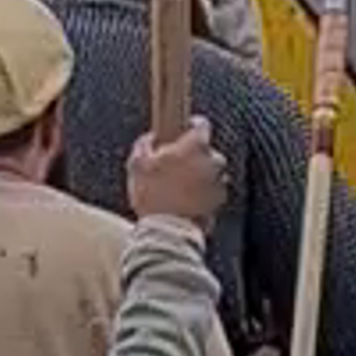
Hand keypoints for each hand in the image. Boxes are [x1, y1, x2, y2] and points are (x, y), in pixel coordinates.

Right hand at [128, 119, 224, 239]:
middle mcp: (212, 162)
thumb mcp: (137, 165)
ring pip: (212, 172)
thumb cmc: (153, 196)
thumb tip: (149, 138)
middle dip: (194, 156)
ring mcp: (218, 182)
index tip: (185, 129)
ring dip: (200, 175)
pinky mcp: (218, 201)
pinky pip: (212, 191)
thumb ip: (143, 144)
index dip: (193, 125)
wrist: (168, 230)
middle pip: (208, 150)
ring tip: (180, 187)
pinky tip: (186, 201)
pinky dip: (203, 193)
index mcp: (194, 147)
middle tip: (176, 165)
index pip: (202, 124)